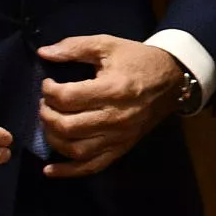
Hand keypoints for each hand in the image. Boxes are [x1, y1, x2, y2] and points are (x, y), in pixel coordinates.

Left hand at [36, 35, 186, 177]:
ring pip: (75, 149)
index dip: (48, 91)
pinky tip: (50, 170)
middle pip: (67, 126)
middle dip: (47, 114)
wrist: (172, 81)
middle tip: (47, 104)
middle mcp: (115, 117)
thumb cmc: (138, 60)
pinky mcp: (122, 148)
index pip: (66, 98)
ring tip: (51, 124)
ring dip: (53, 138)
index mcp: (112, 89)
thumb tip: (43, 53)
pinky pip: (92, 166)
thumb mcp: (108, 45)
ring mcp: (119, 137)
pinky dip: (69, 171)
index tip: (48, 84)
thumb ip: (74, 46)